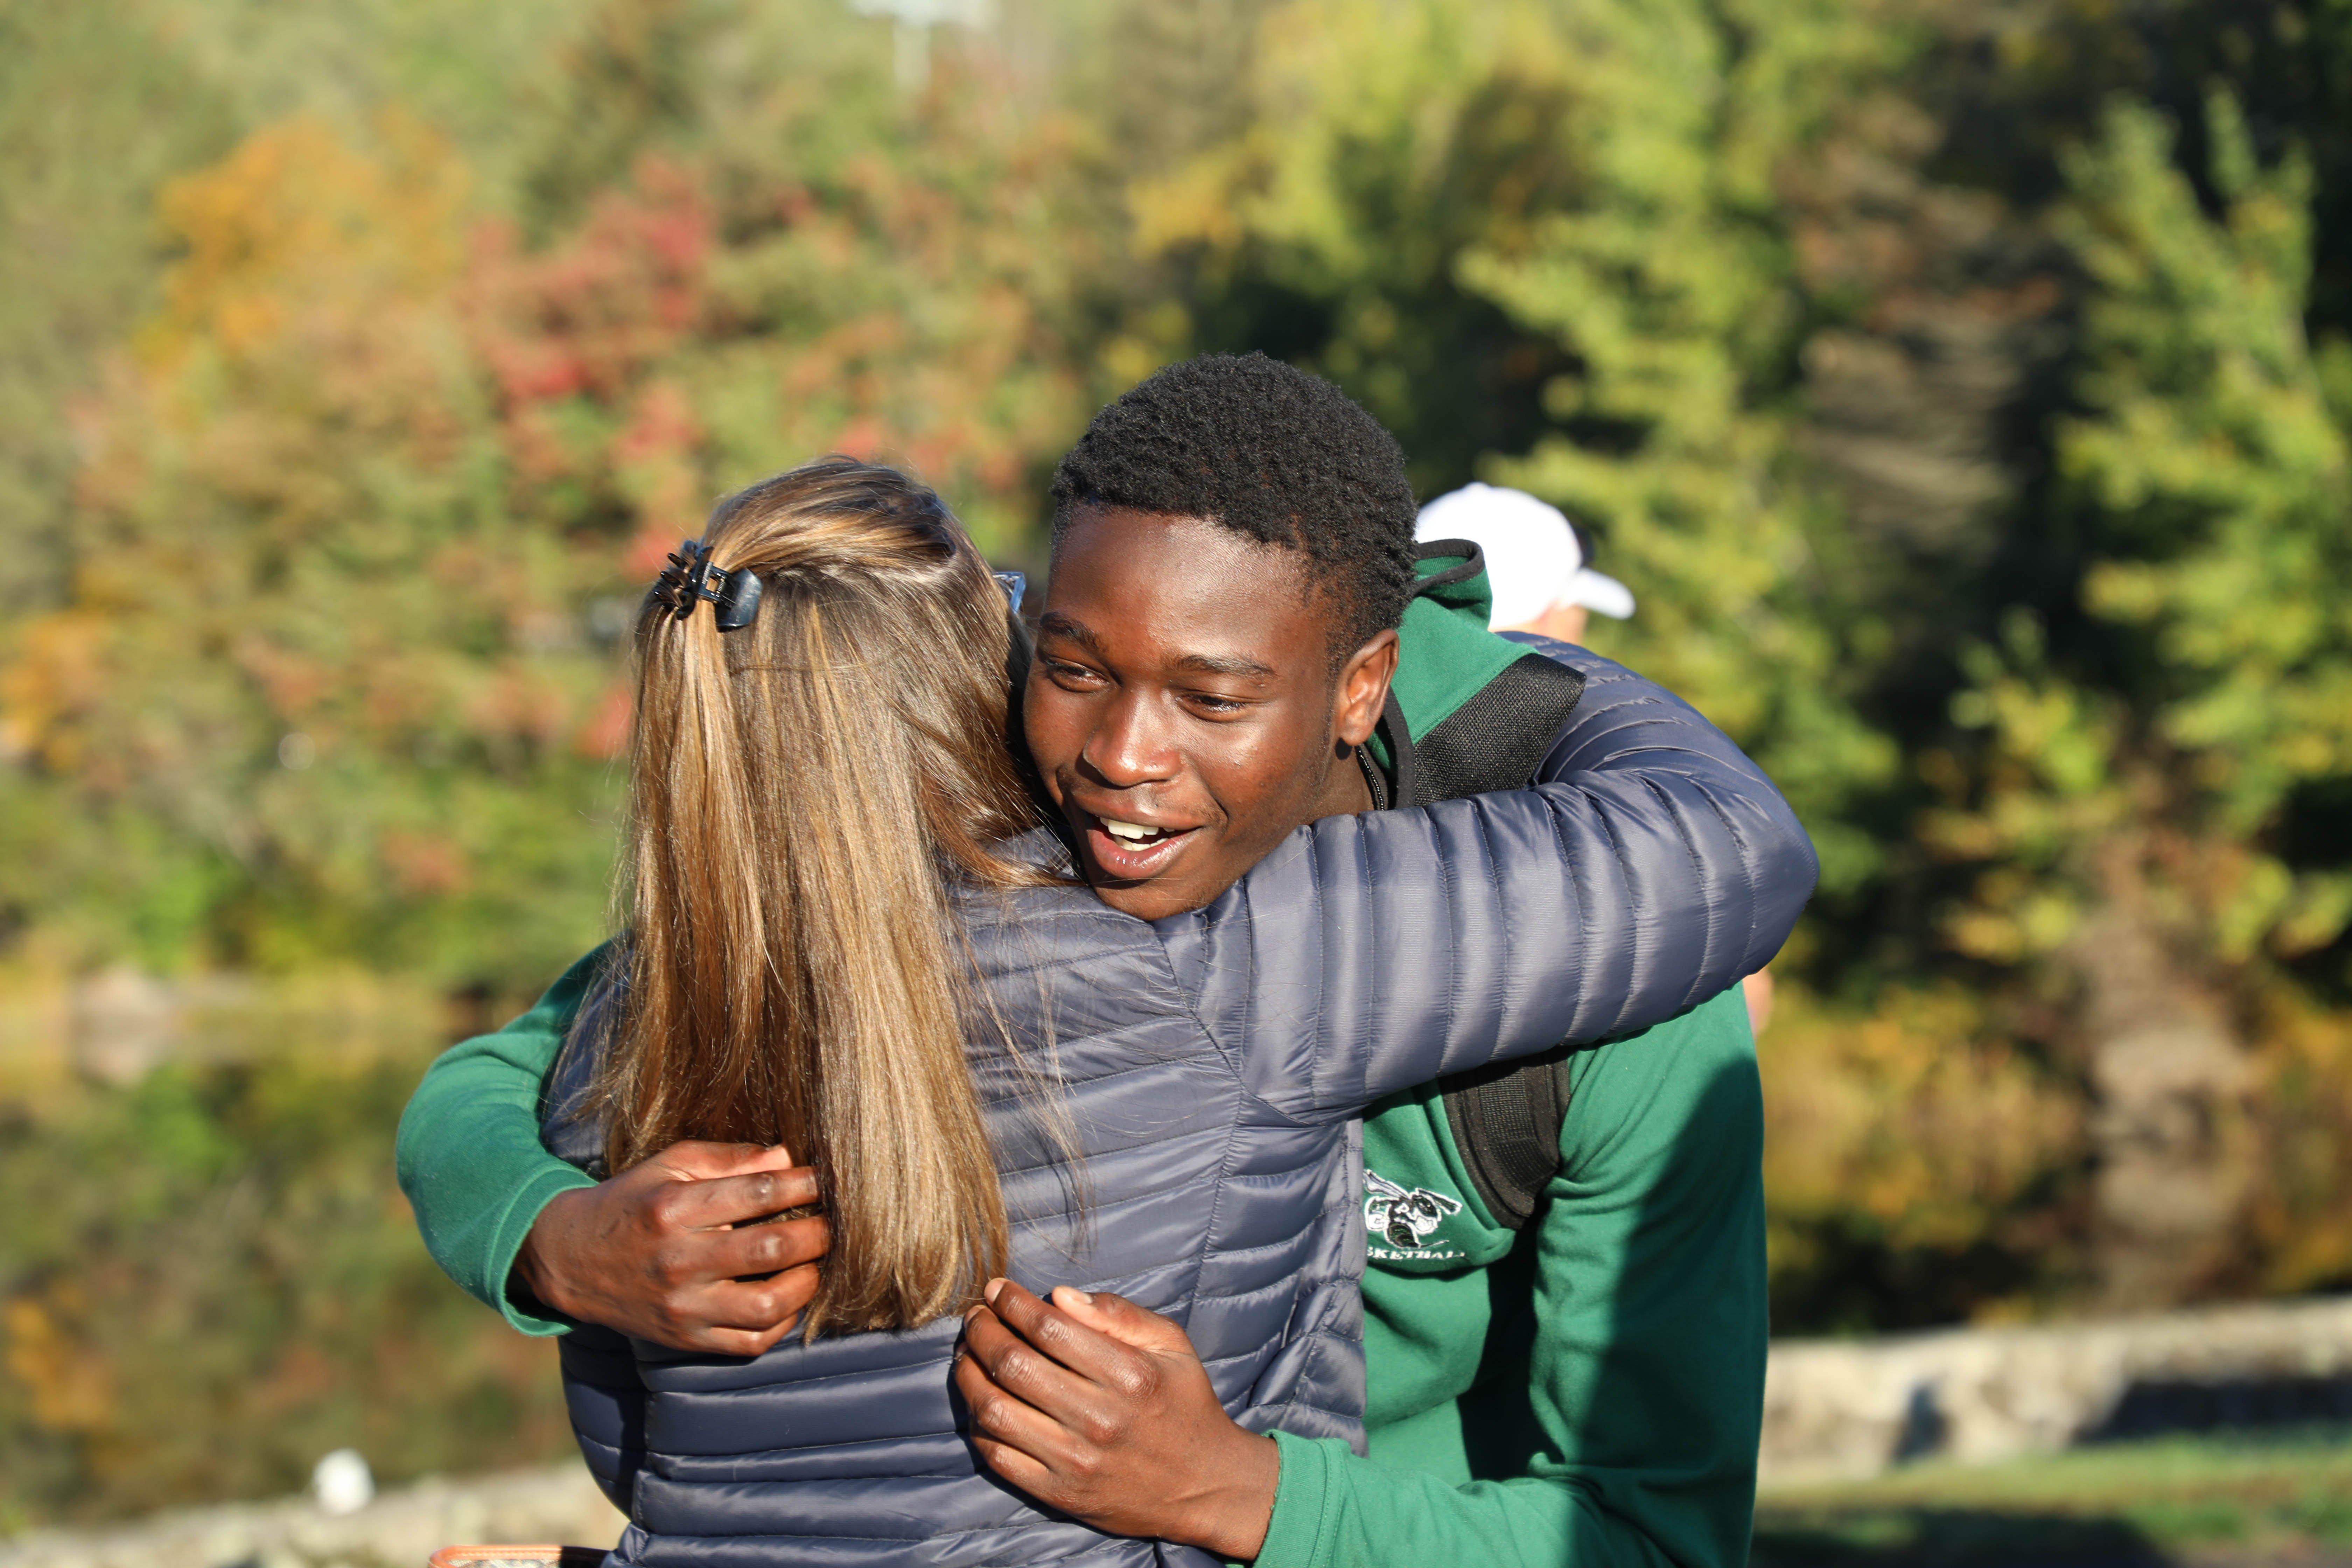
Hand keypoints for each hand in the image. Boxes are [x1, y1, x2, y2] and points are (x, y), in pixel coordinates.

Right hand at [512, 1140, 830, 1354]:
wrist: (571, 1260)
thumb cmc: (633, 1201)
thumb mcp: (669, 1164)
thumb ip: (728, 1158)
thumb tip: (787, 1157)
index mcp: (674, 1208)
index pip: (758, 1193)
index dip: (804, 1184)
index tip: (824, 1180)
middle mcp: (678, 1261)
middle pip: (770, 1249)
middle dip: (815, 1233)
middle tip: (830, 1222)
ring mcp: (682, 1307)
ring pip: (766, 1305)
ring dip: (805, 1282)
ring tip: (812, 1262)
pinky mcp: (686, 1339)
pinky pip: (750, 1342)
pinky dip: (782, 1321)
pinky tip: (788, 1297)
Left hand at [956, 1280, 1278, 1559]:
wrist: (1205, 1484)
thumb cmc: (1184, 1403)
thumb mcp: (1171, 1345)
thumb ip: (1119, 1315)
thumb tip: (1060, 1295)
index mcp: (1129, 1375)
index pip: (1048, 1327)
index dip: (1012, 1302)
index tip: (996, 1289)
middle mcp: (1100, 1419)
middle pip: (1013, 1365)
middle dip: (982, 1332)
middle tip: (975, 1318)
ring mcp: (1076, 1461)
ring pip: (996, 1411)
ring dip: (968, 1376)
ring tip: (966, 1356)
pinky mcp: (1059, 1494)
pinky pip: (999, 1457)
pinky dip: (978, 1426)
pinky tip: (979, 1404)